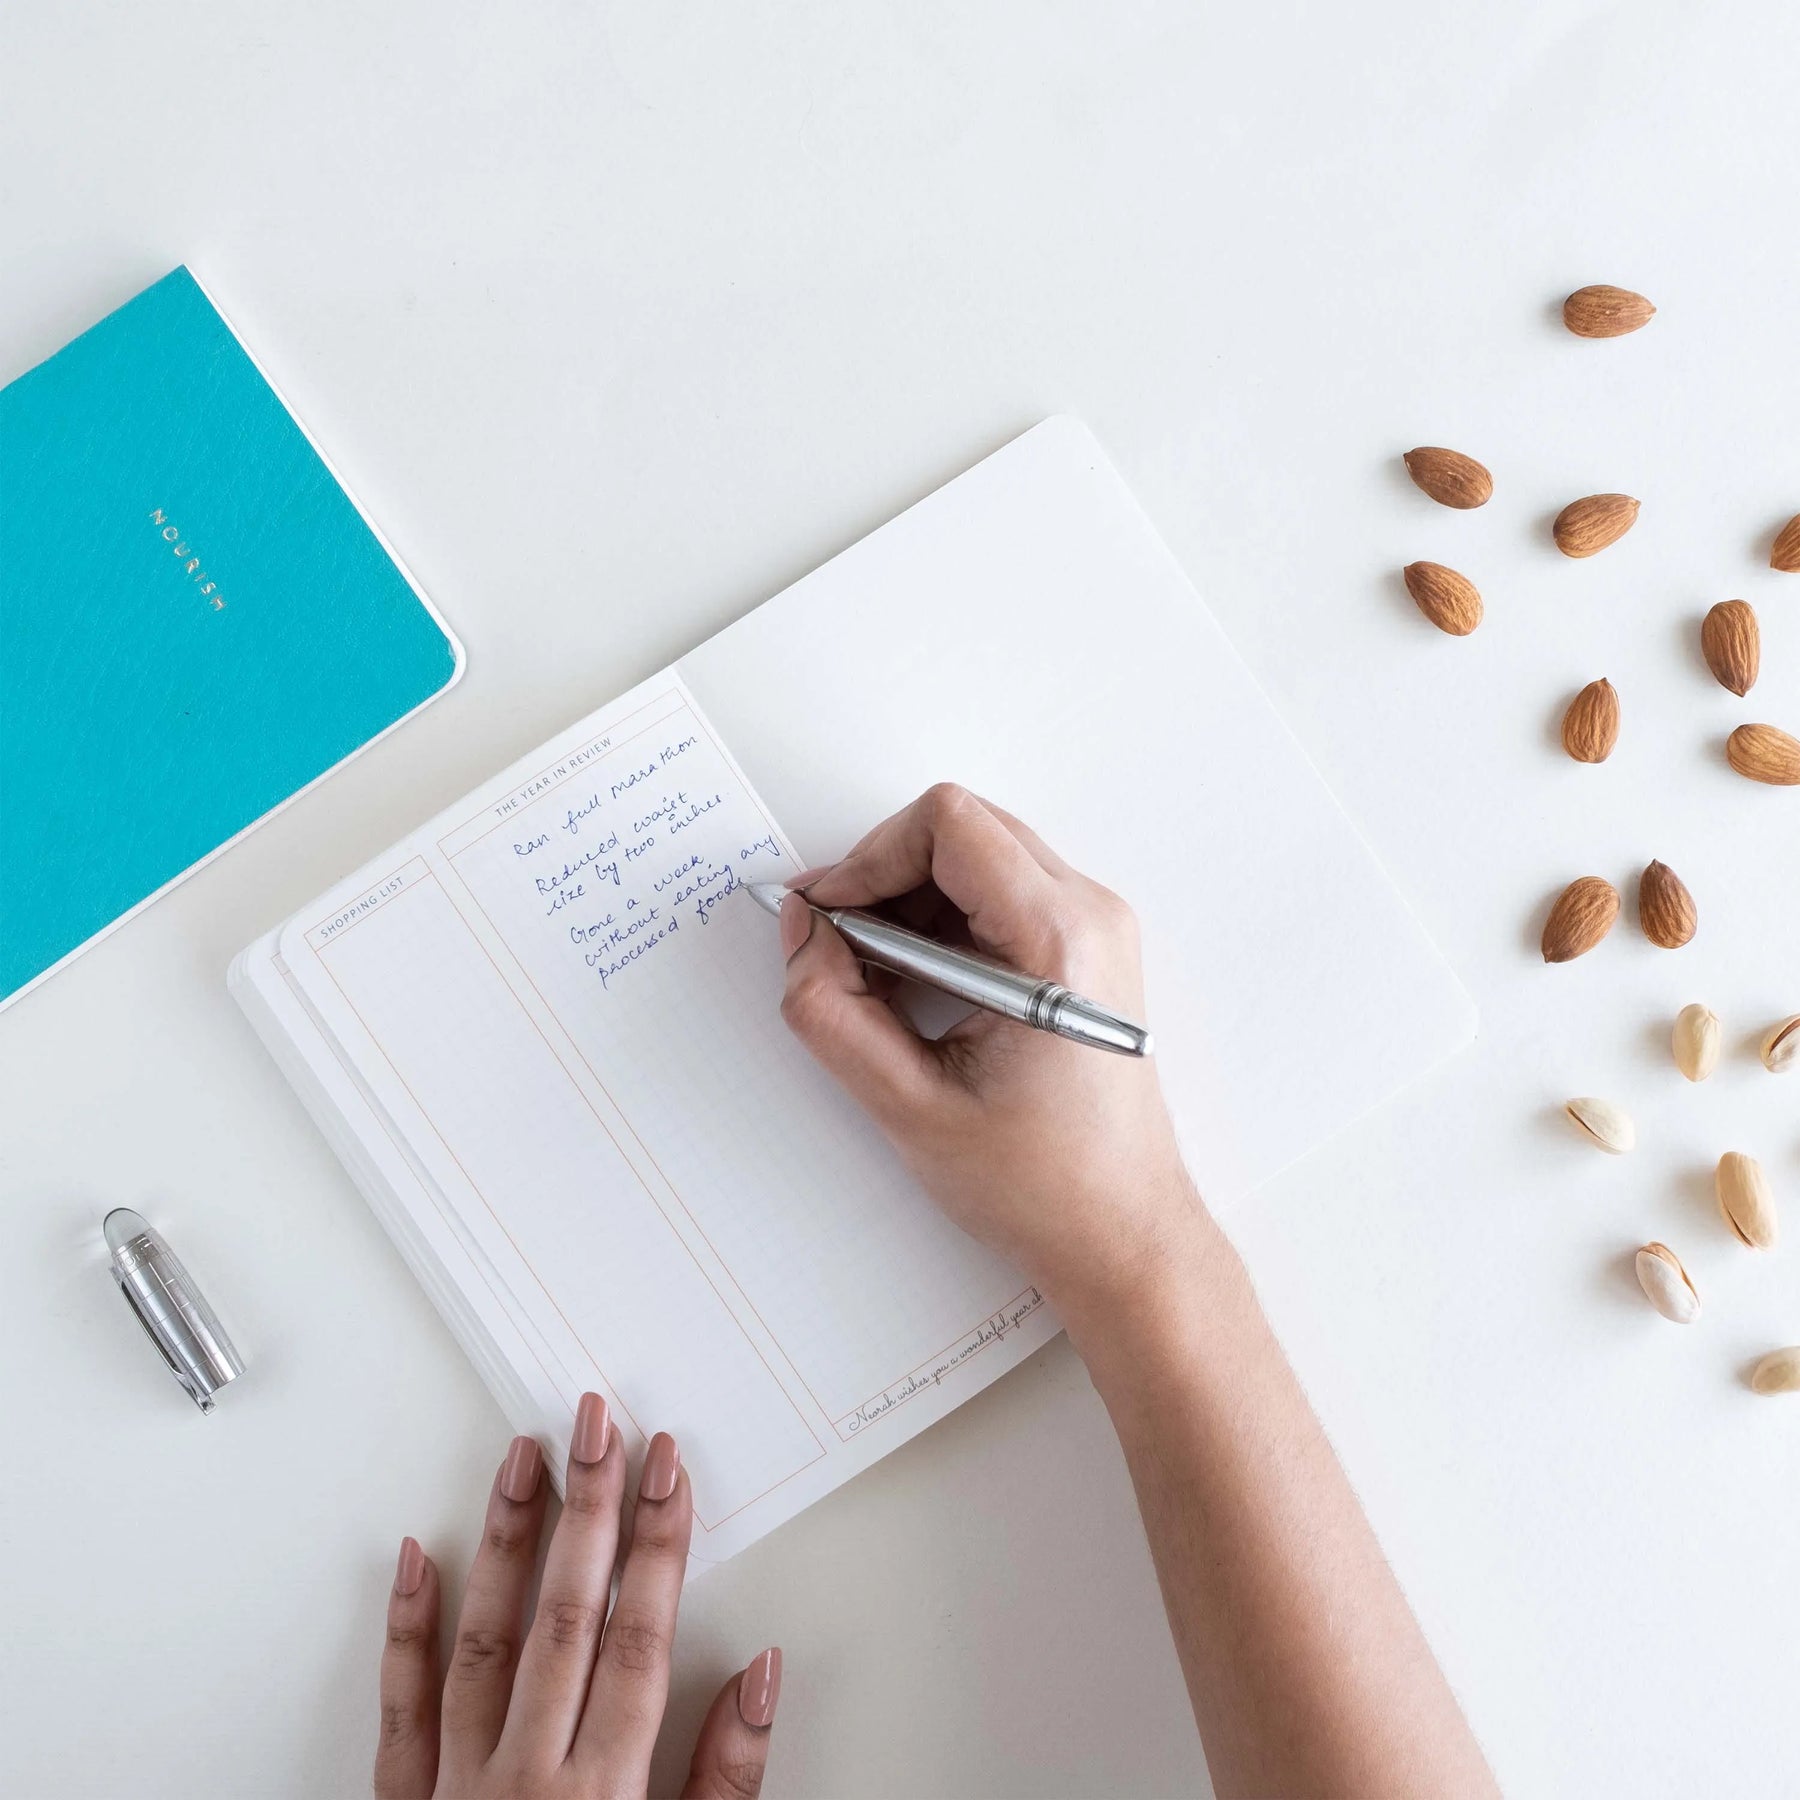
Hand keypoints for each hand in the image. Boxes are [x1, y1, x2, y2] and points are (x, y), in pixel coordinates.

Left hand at [375, 1402, 781, 1799]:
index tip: (667, 1470)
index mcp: (603, 1792)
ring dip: (509, 1539)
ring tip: (523, 1457)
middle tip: (597, 1425)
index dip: (658, 1545)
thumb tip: (760, 1675)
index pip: (639, 1640)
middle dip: (590, 1508)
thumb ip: (726, 1779)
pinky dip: (410, 1629)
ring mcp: (460, 1786)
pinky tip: (419, 1557)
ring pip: (487, 1640)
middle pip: (566, 1617)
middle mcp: (526, 1777)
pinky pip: (404, 1709)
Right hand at [776, 784, 1204, 1311]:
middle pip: (964, 829)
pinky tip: (913, 986)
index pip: (950, 825)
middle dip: (884, 874)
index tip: (827, 914)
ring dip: (909, 899)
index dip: (869, 858)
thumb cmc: (1044, 1185)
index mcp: (1058, 941)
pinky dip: (941, 921)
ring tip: (874, 978)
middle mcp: (1090, 916)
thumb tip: (801, 934)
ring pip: (979, 855)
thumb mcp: (909, 1107)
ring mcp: (1094, 929)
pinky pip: (999, 894)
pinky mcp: (1083, 951)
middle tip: (836, 943)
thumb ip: (833, 1012)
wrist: (1123, 1234)